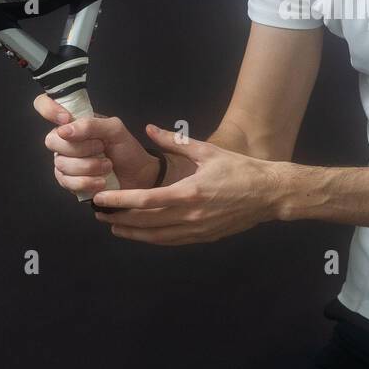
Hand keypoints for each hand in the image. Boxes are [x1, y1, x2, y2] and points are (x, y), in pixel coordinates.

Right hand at [34, 94, 161, 198]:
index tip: (66, 119)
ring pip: (61, 163)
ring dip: (89, 166)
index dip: (49, 109)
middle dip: (81, 148)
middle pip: (52, 140)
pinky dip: (87, 181)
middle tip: (102, 148)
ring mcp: (64, 160)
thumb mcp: (115, 130)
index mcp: (74, 121)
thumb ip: (91, 124)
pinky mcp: (67, 181)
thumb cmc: (126, 149)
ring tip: (107, 166)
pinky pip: (66, 181)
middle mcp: (65, 139)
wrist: (138, 176)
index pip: (44, 104)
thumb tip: (63, 130)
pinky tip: (100, 181)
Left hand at [92, 125, 287, 245]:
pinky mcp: (204, 237)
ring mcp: (197, 230)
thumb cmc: (240, 170)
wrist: (269, 194)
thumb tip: (148, 128)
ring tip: (114, 226)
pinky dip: (153, 238)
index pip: (146, 200)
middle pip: (146, 222)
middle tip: (98, 214)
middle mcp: (190, 215)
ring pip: (157, 236)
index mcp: (189, 192)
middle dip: (119, 218)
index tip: (100, 199)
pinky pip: (172, 241)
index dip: (120, 200)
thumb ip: (174, 141)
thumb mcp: (207, 151)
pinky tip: (142, 233)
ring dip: (133, 233)